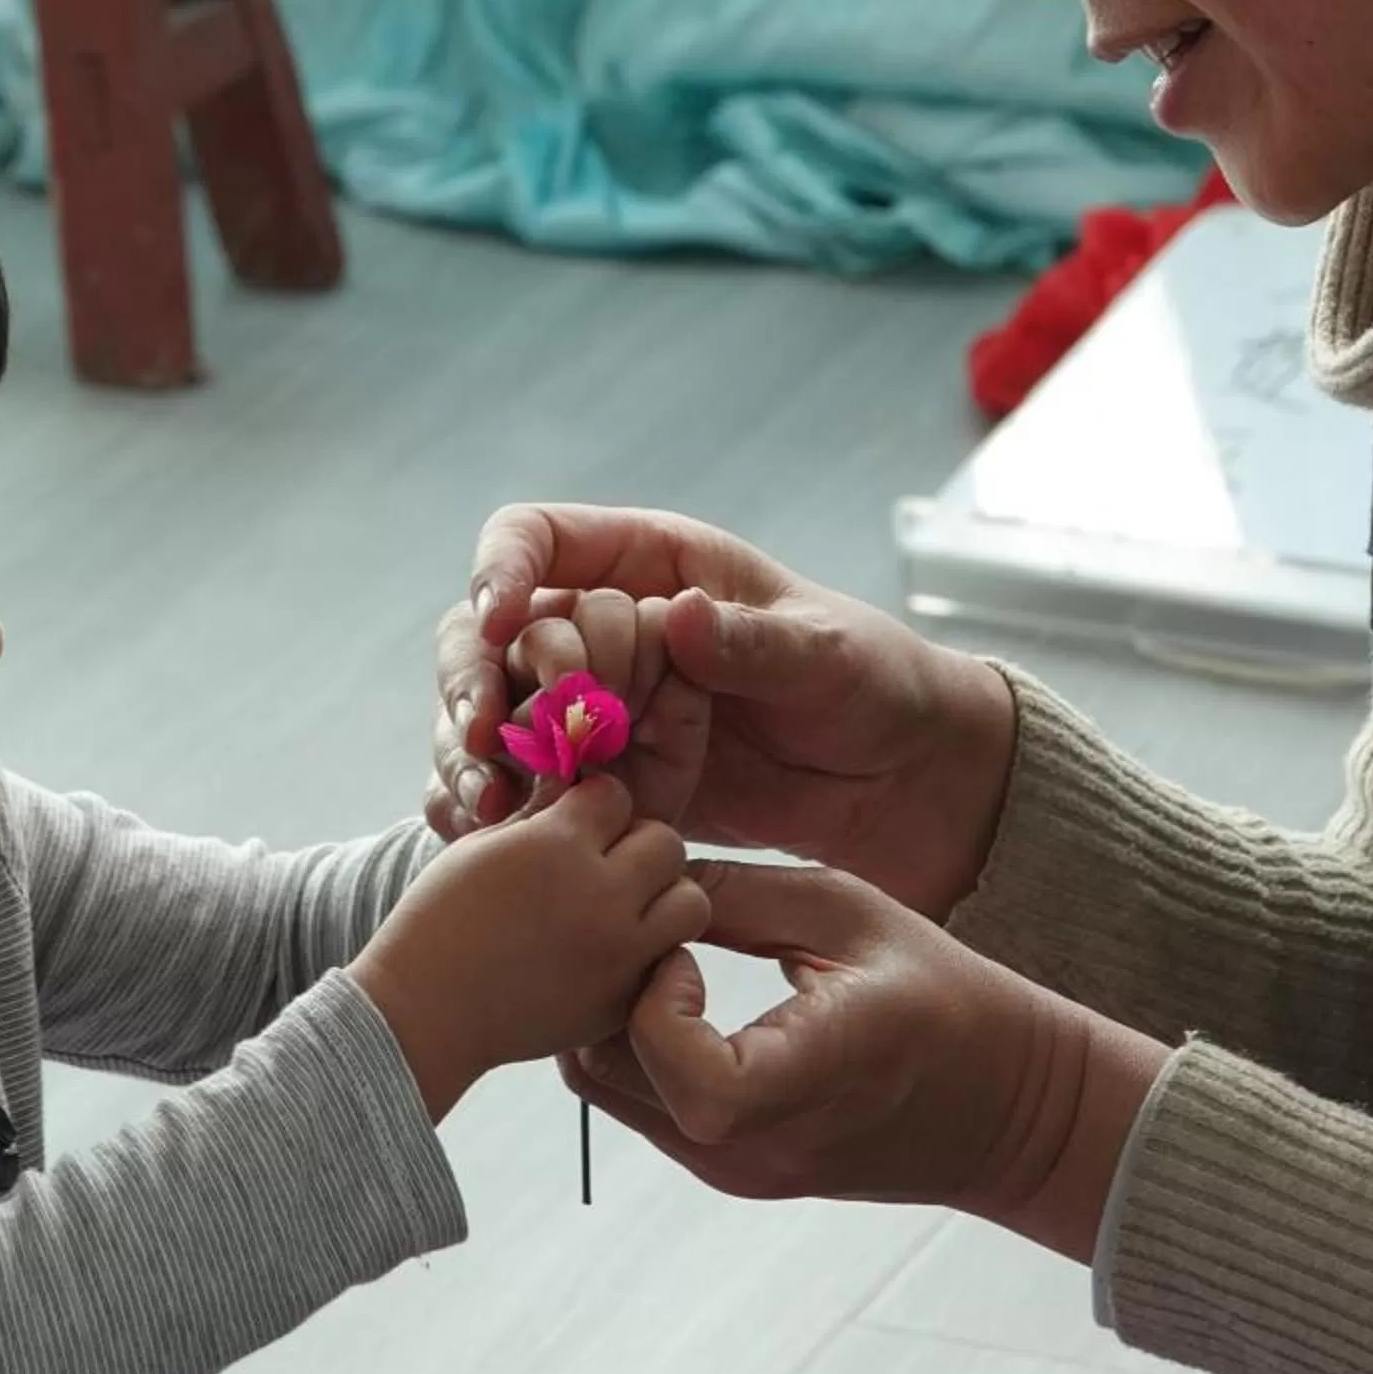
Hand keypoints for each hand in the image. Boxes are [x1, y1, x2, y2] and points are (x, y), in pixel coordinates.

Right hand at [352, 779, 711, 1121]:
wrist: (426, 1011)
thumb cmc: (440, 920)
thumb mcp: (483, 845)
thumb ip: (541, 814)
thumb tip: (581, 788)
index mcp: (557, 846)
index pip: (616, 795)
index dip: (596, 806)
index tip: (576, 823)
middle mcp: (600, 894)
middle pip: (666, 842)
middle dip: (637, 845)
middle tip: (604, 866)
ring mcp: (618, 952)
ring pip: (689, 901)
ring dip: (661, 897)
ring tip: (622, 908)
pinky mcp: (624, 999)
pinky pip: (668, 959)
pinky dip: (649, 950)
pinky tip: (608, 950)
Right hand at [428, 502, 1017, 918]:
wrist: (904, 786)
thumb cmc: (874, 686)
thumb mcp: (828, 657)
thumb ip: (755, 643)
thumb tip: (681, 616)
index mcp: (650, 566)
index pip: (536, 537)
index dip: (502, 568)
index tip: (500, 617)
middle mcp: (602, 631)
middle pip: (488, 632)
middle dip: (472, 678)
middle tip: (485, 735)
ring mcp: (593, 712)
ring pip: (487, 714)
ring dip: (468, 752)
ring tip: (488, 802)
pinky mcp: (597, 785)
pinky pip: (515, 788)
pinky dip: (484, 810)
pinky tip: (487, 836)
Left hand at [564, 861, 1165, 1260]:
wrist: (1006, 1108)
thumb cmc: (941, 993)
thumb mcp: (848, 912)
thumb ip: (738, 894)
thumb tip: (644, 870)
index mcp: (806, 1078)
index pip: (675, 1065)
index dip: (653, 997)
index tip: (687, 946)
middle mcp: (757, 1146)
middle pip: (607, 1075)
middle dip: (607, 991)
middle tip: (648, 934)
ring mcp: (738, 1171)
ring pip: (608, 1094)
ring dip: (613, 1018)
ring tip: (662, 958)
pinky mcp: (731, 1171)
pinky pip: (641, 1108)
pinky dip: (636, 1048)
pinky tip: (678, 995)